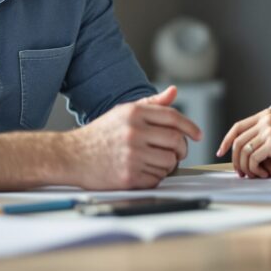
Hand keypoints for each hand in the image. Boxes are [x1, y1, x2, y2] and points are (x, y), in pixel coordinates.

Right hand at [70, 86, 201, 189]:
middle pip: (176, 141)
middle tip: (177, 152)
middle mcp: (134, 132)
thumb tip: (174, 92)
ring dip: (167, 164)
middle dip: (181, 149)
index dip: (190, 126)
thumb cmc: (100, 134)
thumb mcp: (123, 112)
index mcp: (134, 114)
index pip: (173, 118)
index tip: (198, 134)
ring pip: (169, 162)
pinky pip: (157, 179)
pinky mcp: (129, 176)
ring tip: (155, 161)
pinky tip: (144, 170)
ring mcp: (131, 155)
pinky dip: (155, 177)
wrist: (72, 156)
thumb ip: (151, 104)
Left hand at [216, 110, 270, 177]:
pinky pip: (253, 159)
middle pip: (238, 141)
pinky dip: (255, 169)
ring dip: (246, 167)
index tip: (220, 152)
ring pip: (244, 151)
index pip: (237, 127)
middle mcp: (265, 119)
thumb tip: (241, 152)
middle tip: (239, 172)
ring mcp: (268, 130)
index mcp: (265, 115)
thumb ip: (261, 136)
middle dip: (235, 159)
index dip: (227, 140)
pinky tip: (263, 173)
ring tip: (252, 175)